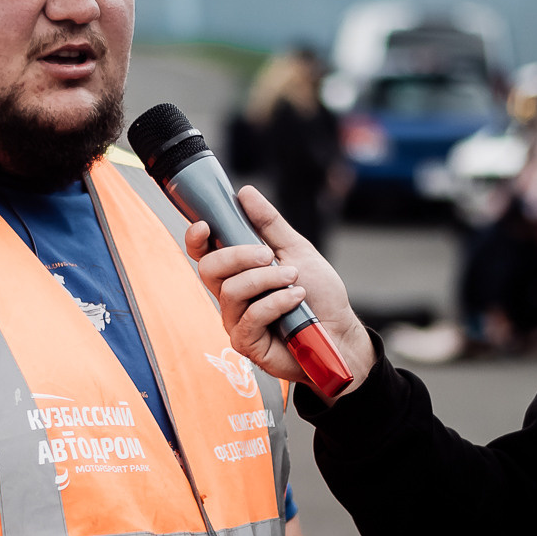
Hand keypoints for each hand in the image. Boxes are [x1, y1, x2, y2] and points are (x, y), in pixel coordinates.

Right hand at [183, 185, 374, 395]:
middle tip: (268, 254)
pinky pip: (250, 317)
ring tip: (293, 278)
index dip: (196, 239)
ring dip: (266, 279)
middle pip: (209, 268)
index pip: (204, 254)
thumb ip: (269, 224)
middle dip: (238, 256)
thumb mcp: (297, 250)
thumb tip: (245, 193)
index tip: (205, 225)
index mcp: (238, 272)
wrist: (340, 332)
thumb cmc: (319, 296)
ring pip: (231, 291)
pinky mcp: (246, 343)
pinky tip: (296, 300)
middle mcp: (231, 296)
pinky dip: (276, 302)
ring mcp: (236, 320)